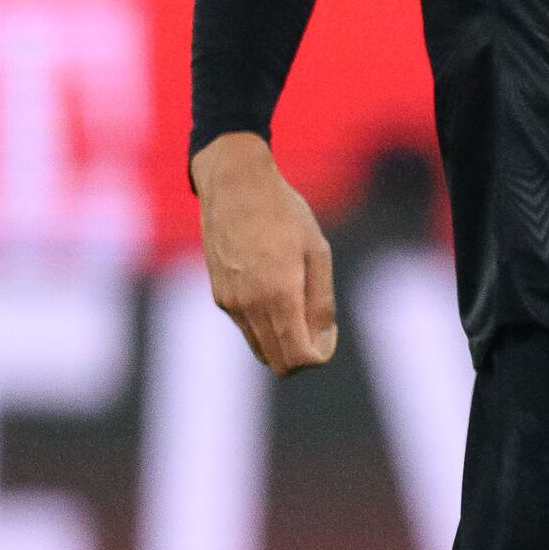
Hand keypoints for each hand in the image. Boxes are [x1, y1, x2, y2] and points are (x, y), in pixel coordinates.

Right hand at [193, 132, 336, 369]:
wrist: (235, 185)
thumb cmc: (284, 213)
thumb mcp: (317, 252)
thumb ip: (321, 301)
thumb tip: (321, 339)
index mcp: (278, 296)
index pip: (299, 358)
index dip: (320, 354)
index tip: (329, 330)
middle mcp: (249, 306)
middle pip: (278, 364)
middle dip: (303, 355)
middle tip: (318, 325)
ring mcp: (230, 303)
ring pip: (260, 348)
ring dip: (283, 341)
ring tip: (300, 304)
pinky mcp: (219, 295)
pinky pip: (247, 327)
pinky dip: (266, 325)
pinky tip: (277, 291)